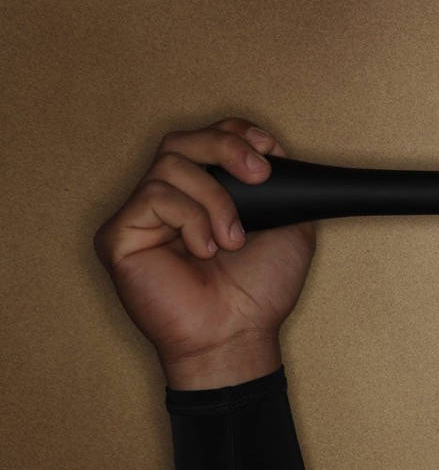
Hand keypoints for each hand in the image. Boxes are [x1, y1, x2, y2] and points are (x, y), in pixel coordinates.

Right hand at [94, 118, 316, 387]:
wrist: (238, 335)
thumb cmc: (258, 292)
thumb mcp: (290, 227)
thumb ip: (281, 188)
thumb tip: (275, 150)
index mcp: (202, 195)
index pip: (205, 139)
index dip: (235, 134)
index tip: (268, 150)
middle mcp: (168, 200)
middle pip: (182, 141)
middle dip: (226, 148)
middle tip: (258, 177)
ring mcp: (140, 216)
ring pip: (171, 165)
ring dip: (215, 199)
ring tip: (233, 239)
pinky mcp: (118, 235)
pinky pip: (153, 197)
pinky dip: (191, 219)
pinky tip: (204, 250)